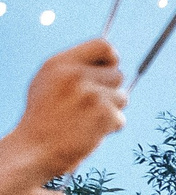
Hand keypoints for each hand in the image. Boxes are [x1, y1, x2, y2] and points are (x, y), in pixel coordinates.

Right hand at [0, 41, 125, 194]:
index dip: (111, 58)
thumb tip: (111, 60)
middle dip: (110, 91)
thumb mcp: (48, 82)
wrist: (34, 149)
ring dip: (110, 111)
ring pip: (122, 98)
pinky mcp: (103, 114)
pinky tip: (88, 132)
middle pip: (118, 74)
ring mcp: (90, 93)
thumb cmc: (43, 118)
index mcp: (60, 62)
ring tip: (85, 120)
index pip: (103, 46)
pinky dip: (109, 128)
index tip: (109, 70)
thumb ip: (75, 68)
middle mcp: (75, 74)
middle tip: (89, 106)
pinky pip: (120, 119)